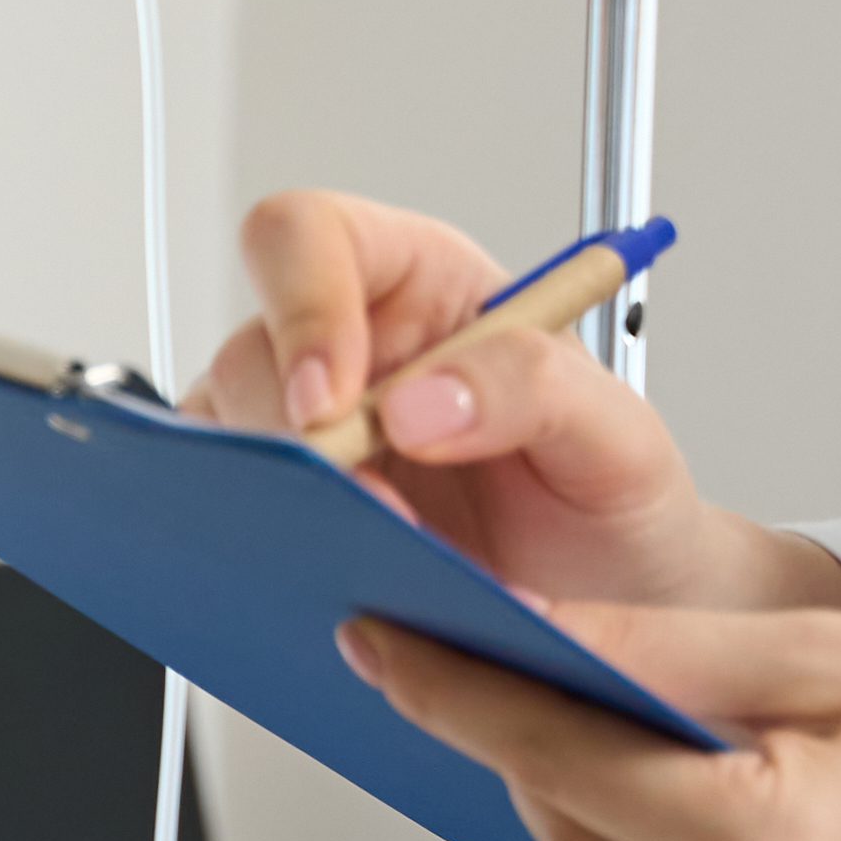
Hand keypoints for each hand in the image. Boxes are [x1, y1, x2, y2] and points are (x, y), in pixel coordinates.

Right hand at [185, 188, 840, 617]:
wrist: (616, 602)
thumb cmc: (610, 495)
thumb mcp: (617, 431)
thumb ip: (535, 387)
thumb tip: (416, 406)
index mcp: (418, 284)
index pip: (307, 238)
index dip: (301, 304)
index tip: (334, 397)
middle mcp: (346, 350)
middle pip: (249, 354)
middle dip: (293, 440)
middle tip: (366, 509)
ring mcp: (303, 437)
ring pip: (223, 446)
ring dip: (279, 507)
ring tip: (373, 560)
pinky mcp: (284, 518)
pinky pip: (232, 526)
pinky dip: (269, 559)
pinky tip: (336, 587)